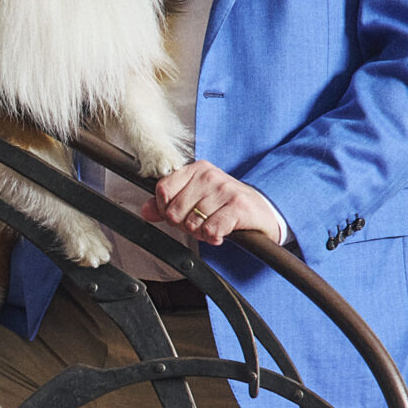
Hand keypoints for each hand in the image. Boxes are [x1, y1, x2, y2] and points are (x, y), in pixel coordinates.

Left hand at [141, 161, 277, 245]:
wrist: (262, 211)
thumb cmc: (226, 205)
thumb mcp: (196, 199)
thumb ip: (168, 204)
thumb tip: (145, 210)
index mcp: (196, 169)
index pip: (163, 189)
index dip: (165, 209)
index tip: (178, 215)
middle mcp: (209, 176)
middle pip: (175, 210)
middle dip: (183, 225)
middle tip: (199, 224)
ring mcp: (225, 189)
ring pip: (192, 223)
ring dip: (200, 234)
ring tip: (211, 228)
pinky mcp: (238, 206)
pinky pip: (211, 230)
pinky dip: (213, 238)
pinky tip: (220, 233)